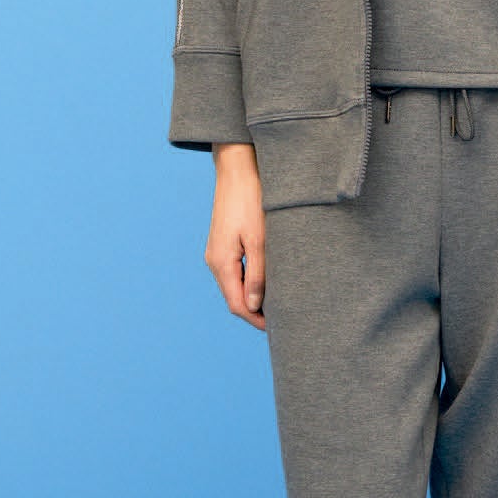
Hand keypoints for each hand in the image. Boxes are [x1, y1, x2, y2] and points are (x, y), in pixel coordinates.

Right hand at [206, 141, 266, 328]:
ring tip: (278, 303)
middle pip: (234, 298)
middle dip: (255, 312)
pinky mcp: (223, 244)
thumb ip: (258, 275)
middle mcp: (215, 261)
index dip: (256, 320)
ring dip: (253, 297)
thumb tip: (255, 307)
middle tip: (282, 320)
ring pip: (235, 286)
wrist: (238, 169)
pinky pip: (235, 272)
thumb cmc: (251, 201)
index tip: (279, 328)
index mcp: (222, 263)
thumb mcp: (259, 240)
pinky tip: (267, 281)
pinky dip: (250, 282)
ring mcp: (217, 252)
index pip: (237, 305)